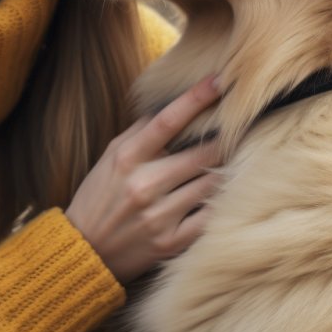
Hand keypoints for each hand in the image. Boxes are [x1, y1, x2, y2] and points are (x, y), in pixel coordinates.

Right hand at [65, 74, 223, 283]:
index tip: (220, 80)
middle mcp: (144, 184)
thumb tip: (174, 104)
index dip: (196, 97)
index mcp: (127, 157)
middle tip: (247, 124)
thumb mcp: (111, 157)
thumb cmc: (99, 195)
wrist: (84, 251)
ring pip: (211, 183)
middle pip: (201, 153)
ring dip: (229, 168)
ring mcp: (159, 215)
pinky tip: (230, 192)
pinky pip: (210, 217)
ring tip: (243, 156)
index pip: (167, 120)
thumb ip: (141, 132)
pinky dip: (222, 202)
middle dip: (228, 137)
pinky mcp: (171, 242)